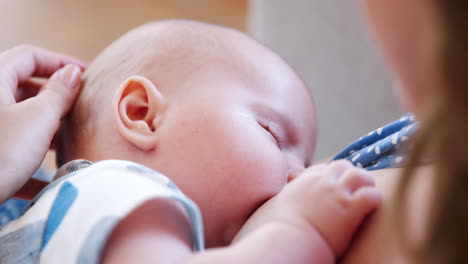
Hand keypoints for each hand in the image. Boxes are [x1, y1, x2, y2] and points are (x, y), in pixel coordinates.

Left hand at [0, 45, 85, 202]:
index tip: (86, 74)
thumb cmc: (0, 153)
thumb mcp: (38, 119)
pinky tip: (50, 179)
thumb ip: (59, 93)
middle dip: (55, 98)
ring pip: (20, 120)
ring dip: (46, 130)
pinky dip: (32, 161)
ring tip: (69, 143)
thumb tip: (73, 73)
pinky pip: (12, 150)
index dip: (60, 61)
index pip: (29, 56)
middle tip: (80, 109)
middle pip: (24, 88)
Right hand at [234, 160, 380, 257]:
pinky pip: (372, 195)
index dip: (329, 177)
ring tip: (367, 196)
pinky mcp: (350, 209)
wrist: (281, 243)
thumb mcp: (263, 216)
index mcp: (299, 183)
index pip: (320, 170)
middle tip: (353, 189)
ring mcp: (335, 193)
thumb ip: (268, 210)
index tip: (331, 187)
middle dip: (349, 176)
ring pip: (361, 174)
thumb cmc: (266, 235)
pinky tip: (372, 209)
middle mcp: (318, 182)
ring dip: (365, 184)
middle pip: (342, 166)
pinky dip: (374, 201)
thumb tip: (257, 219)